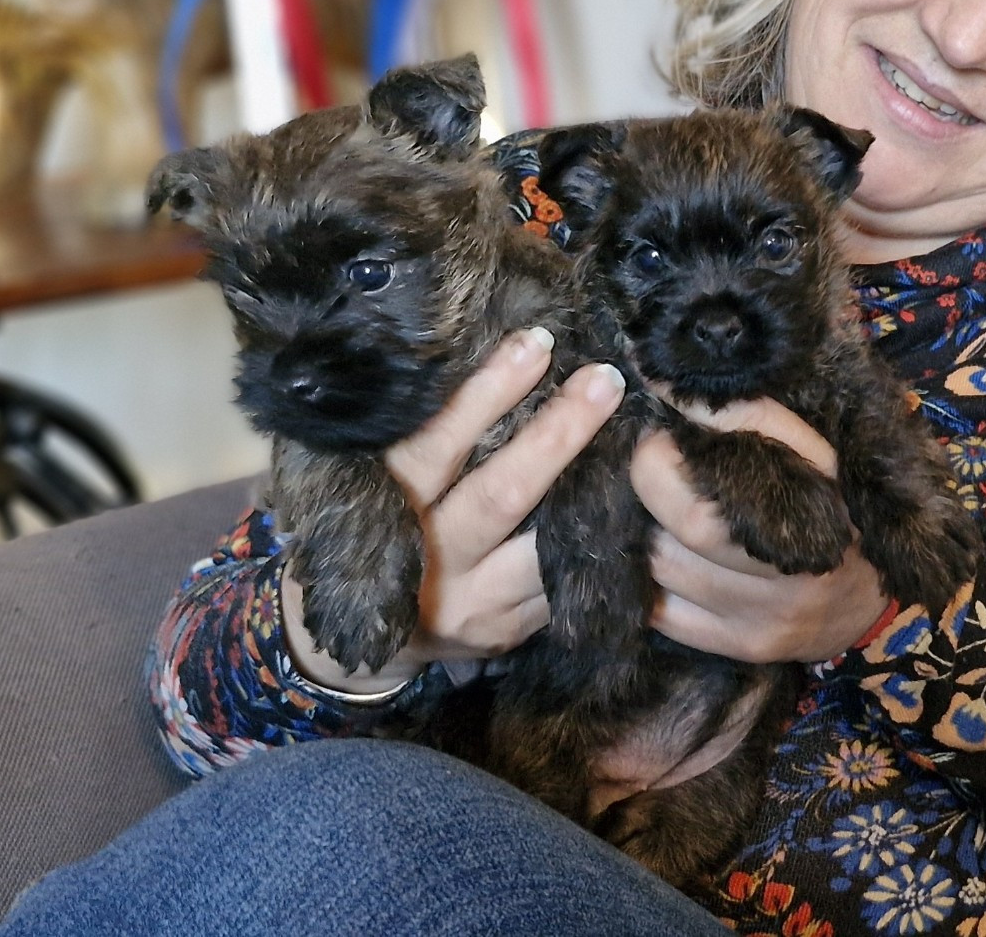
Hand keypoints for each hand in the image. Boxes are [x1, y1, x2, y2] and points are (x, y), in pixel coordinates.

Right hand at [283, 328, 625, 694]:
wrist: (348, 640)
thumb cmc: (373, 526)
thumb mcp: (375, 480)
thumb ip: (420, 437)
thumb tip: (504, 358)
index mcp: (384, 508)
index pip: (436, 445)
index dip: (488, 395)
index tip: (536, 345)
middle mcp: (429, 560)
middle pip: (501, 495)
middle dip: (558, 434)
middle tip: (605, 379)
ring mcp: (471, 603)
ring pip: (543, 548)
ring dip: (595, 493)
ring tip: (636, 439)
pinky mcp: (505, 632)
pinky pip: (560, 581)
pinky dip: (596, 540)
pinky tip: (630, 501)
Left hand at [632, 397, 890, 664]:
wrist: (874, 592)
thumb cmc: (834, 502)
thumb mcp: (813, 450)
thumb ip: (746, 414)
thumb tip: (664, 386)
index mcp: (807, 525)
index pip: (695, 510)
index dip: (656, 466)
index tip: (659, 436)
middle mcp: (786, 587)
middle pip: (670, 549)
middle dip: (645, 501)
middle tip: (653, 468)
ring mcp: (762, 625)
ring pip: (662, 578)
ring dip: (645, 536)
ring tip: (661, 506)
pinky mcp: (743, 649)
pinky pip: (664, 617)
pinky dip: (652, 582)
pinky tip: (668, 553)